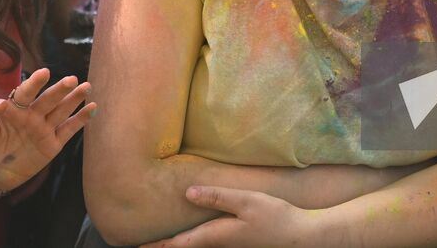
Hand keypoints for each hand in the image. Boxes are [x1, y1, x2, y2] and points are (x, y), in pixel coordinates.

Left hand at [0, 67, 93, 191]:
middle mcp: (32, 115)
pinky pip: (68, 130)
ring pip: (62, 110)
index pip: (26, 92)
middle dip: (60, 90)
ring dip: (74, 99)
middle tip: (72, 80)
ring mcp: (44, 129)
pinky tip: (91, 108)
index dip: (34, 83)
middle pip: (48, 100)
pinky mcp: (52, 145)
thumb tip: (2, 102)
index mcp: (15, 108)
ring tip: (86, 86)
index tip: (44, 73)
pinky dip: (81, 119)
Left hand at [140, 187, 319, 247]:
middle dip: (163, 246)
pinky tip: (193, 234)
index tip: (135, 246)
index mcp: (215, 236)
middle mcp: (219, 245)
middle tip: (140, 244)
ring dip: (178, 243)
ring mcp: (228, 246)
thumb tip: (187, 193)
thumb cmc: (276, 218)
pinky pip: (207, 243)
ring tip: (160, 239)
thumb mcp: (246, 201)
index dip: (156, 245)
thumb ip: (217, 197)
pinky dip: (193, 240)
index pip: (178, 244)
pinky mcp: (237, 243)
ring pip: (196, 246)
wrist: (302, 238)